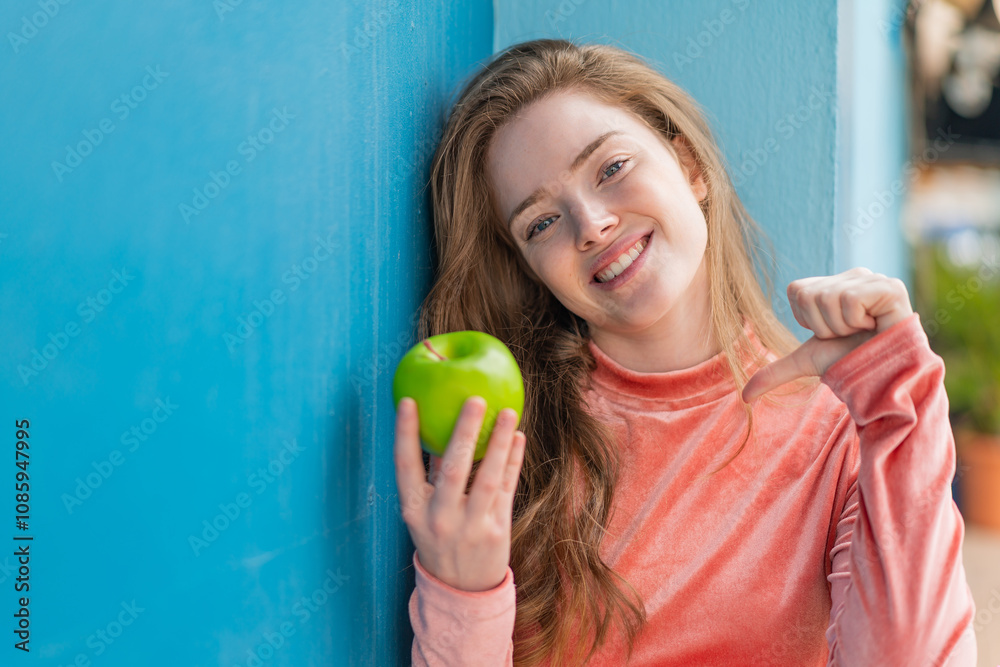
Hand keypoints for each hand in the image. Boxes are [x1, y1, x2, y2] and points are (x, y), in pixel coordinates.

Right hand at [394, 395, 525, 591]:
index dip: (404, 433)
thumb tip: (440, 426)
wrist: (462, 591)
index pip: (404, 467)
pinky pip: (506, 488)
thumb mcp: (424, 514)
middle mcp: (439, 518)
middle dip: (464, 432)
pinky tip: (517, 437)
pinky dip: (512, 461)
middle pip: (452, 469)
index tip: (408, 401)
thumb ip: (431, 476)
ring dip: (498, 442)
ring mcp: (470, 526)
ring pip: (487, 477)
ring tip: (507, 412)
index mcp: (413, 511)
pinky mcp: (496, 531)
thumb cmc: (440, 538)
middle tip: (475, 399)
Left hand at [741, 267, 911, 402]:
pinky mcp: (890, 287)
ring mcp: (873, 278)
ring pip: (829, 298)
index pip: (796, 291)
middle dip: (824, 326)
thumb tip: (744, 396)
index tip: (832, 333)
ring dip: (841, 327)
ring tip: (863, 332)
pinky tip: (875, 327)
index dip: (807, 320)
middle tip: (849, 335)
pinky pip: (851, 299)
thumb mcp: (808, 363)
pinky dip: (857, 322)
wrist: (884, 379)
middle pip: (810, 295)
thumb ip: (776, 372)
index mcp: (833, 284)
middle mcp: (853, 275)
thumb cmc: (851, 363)